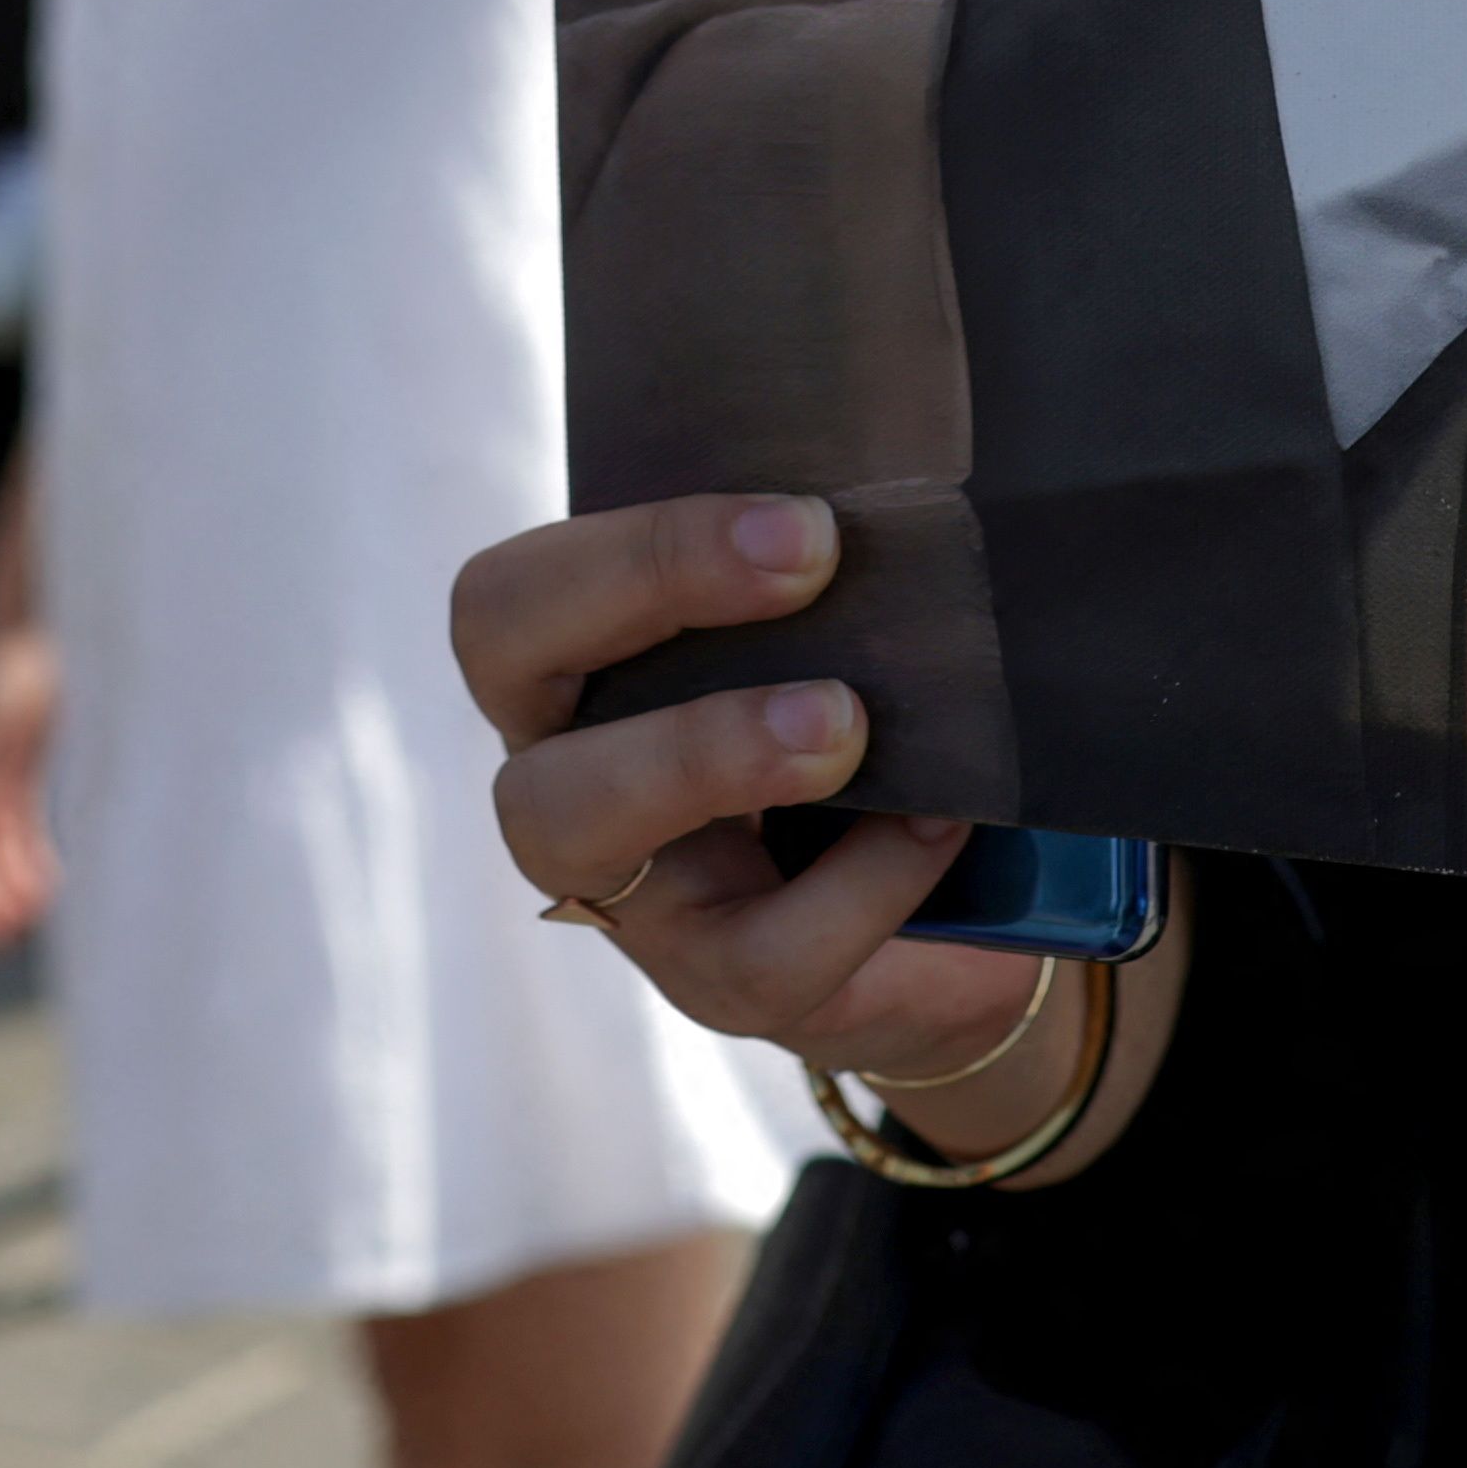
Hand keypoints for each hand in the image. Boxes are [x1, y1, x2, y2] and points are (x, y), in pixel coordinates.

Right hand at [453, 495, 1175, 1178]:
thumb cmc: (886, 737)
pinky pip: (759, 950)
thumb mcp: (850, 647)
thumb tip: (905, 480)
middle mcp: (569, 767)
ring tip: (844, 724)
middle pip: (506, 657)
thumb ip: (840, 574)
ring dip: (703, 747)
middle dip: (651, 578)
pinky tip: (938, 829)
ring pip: (572, 819)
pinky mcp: (718, 986)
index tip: (805, 523)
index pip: (517, 592)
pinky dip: (860, 882)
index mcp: (585, 668)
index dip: (634, 544)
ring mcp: (631, 890)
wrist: (960, 923)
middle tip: (815, 557)